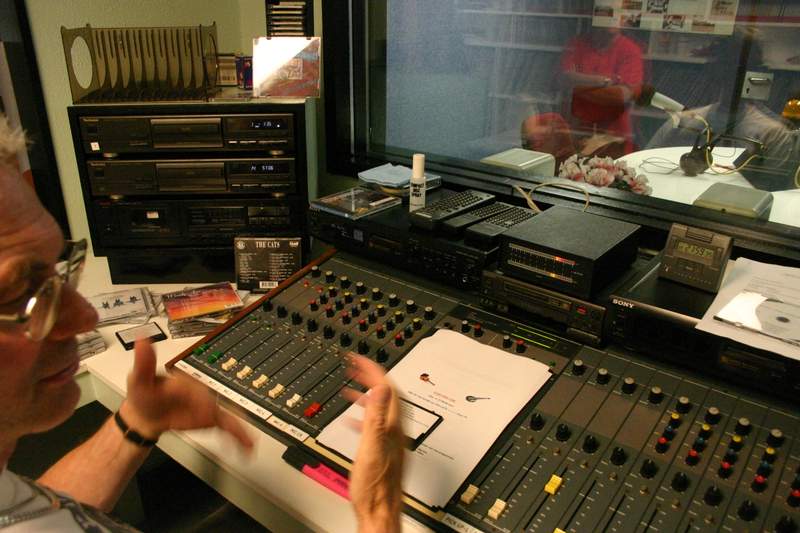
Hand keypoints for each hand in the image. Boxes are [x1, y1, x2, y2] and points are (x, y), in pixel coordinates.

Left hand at [119, 339, 252, 450]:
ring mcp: (207, 406)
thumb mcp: (139, 378)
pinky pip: (228, 426)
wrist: (146, 412)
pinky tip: (247, 446)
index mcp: (187, 382)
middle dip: (214, 415)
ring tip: (247, 441)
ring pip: (227, 415)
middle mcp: (201, 393)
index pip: (196, 391)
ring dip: (238, 427)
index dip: (198, 401)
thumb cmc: (144, 393)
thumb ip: (144, 362)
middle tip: (211, 423)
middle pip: (213, 404)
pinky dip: (239, 435)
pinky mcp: (211, 419)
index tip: (200, 409)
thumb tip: (142, 339)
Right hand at [345, 356, 403, 532]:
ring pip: (381, 408)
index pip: (387, 388)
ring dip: (367, 393)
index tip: (361, 358)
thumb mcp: (371, 446)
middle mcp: (395, 431)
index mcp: (393, 426)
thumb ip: (376, 415)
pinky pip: (375, 424)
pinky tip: (352, 420)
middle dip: (371, 376)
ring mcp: (391, 440)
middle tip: (356, 365)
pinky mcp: (384, 451)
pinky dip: (363, 415)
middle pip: (387, 395)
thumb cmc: (374, 485)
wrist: (379, 511)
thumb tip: (382, 386)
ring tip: (353, 385)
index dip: (375, 370)